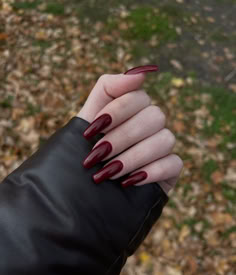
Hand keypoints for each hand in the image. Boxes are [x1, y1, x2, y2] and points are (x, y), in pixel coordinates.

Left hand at [77, 65, 182, 193]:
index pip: (137, 96)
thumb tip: (142, 72)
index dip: (117, 110)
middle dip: (122, 136)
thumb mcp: (86, 120)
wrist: (81, 194)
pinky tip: (129, 182)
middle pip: (154, 115)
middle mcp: (150, 125)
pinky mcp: (170, 170)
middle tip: (97, 155)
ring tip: (108, 173)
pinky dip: (151, 171)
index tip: (91, 130)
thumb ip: (108, 89)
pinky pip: (174, 163)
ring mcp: (162, 147)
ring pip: (165, 139)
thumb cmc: (83, 154)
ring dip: (134, 156)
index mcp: (131, 111)